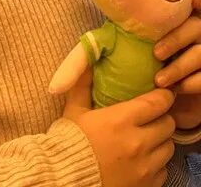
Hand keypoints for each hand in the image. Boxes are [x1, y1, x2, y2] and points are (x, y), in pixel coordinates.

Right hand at [64, 70, 175, 186]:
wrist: (66, 177)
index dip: (163, 96)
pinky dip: (156, 163)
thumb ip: (83, 83)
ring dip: (160, 141)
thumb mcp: (74, 109)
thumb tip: (89, 61)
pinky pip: (163, 170)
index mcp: (120, 120)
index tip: (161, 94)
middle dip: (161, 118)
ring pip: (169, 147)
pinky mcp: (147, 184)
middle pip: (168, 124)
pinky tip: (141, 159)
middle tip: (151, 117)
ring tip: (146, 139)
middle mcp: (138, 143)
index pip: (157, 103)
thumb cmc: (70, 140)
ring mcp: (145, 166)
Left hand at [154, 0, 200, 129]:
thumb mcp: (148, 39)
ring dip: (178, 67)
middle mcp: (199, 32)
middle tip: (155, 53)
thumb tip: (112, 25)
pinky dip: (190, 84)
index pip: (196, 5)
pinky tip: (175, 88)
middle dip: (175, 40)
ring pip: (199, 55)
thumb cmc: (153, 55)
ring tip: (158, 80)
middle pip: (196, 27)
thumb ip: (142, 29)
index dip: (199, 2)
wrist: (168, 85)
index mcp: (185, 18)